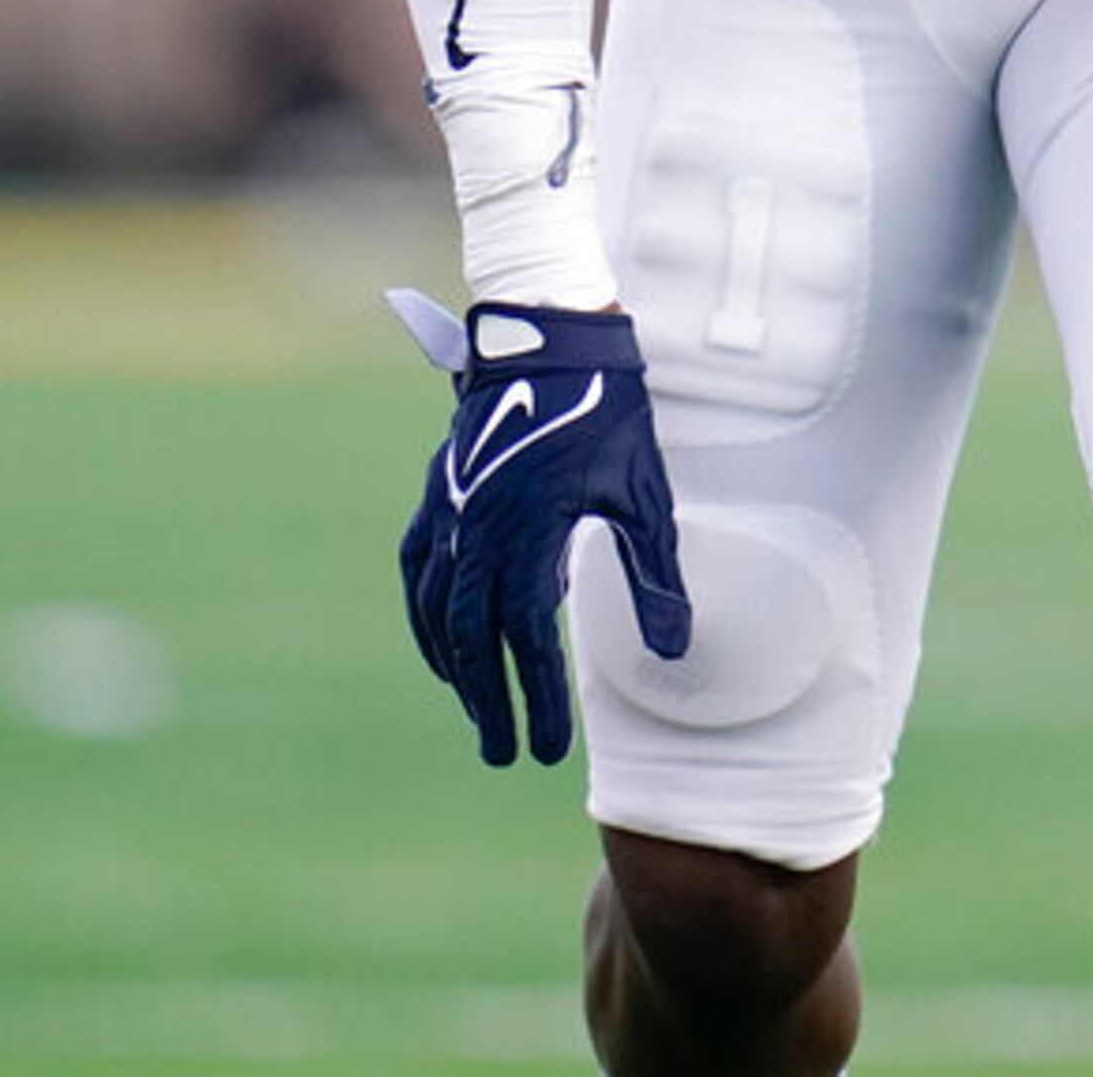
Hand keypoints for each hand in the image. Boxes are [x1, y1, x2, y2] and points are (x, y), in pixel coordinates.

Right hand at [388, 291, 691, 766]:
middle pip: (471, 638)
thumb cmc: (608, 413)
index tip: (552, 749)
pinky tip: (442, 645)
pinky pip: (417, 570)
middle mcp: (477, 529)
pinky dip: (426, 617)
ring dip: (456, 668)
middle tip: (506, 754)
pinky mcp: (438, 492)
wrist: (553, 338)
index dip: (538, 700)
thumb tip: (675, 650)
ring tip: (480, 711)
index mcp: (530, 532)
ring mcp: (448, 510)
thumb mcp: (645, 495)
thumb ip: (654, 576)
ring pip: (435, 610)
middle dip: (489, 703)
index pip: (528, 640)